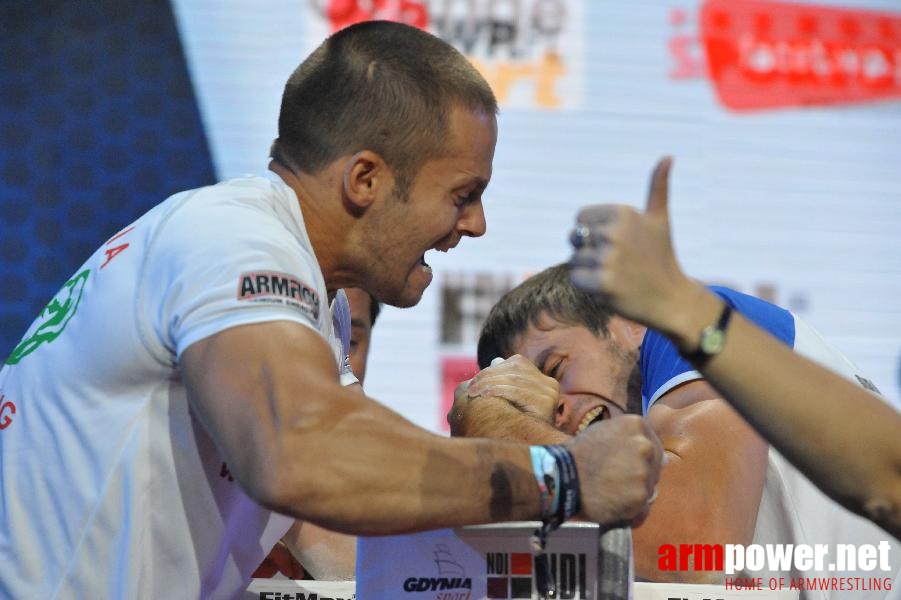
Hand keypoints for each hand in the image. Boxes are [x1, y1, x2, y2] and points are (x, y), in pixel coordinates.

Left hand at [448, 356, 558, 436]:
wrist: (528, 459)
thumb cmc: (509, 434)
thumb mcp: (506, 406)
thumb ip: (503, 384)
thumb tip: (496, 361)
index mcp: (542, 381)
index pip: (516, 364)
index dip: (492, 371)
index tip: (473, 383)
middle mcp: (549, 385)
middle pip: (514, 369)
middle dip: (488, 377)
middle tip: (469, 389)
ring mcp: (550, 392)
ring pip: (514, 378)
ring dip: (489, 384)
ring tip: (472, 393)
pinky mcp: (547, 401)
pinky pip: (517, 390)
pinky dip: (498, 391)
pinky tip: (483, 397)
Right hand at [565, 415, 662, 526]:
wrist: (562, 477)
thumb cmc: (579, 453)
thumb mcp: (604, 432)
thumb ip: (631, 439)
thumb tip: (665, 458)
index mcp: (637, 425)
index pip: (653, 443)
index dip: (639, 456)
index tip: (625, 463)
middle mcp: (646, 446)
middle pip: (655, 465)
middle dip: (641, 473)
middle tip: (617, 479)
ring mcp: (645, 472)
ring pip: (650, 487)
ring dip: (636, 492)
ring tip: (612, 492)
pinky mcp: (641, 496)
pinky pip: (644, 508)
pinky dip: (632, 510)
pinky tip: (615, 506)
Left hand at [569, 157, 691, 331]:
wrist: (670, 298)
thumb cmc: (661, 256)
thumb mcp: (660, 218)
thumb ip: (658, 187)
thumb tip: (668, 156)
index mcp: (623, 213)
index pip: (580, 217)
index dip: (593, 232)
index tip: (616, 242)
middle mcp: (615, 233)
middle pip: (575, 239)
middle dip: (590, 251)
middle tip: (617, 262)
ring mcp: (609, 258)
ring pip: (574, 260)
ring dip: (589, 270)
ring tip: (616, 275)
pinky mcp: (603, 283)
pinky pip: (576, 279)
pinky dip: (587, 286)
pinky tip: (609, 287)